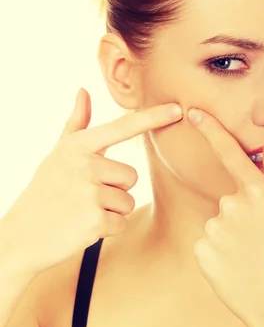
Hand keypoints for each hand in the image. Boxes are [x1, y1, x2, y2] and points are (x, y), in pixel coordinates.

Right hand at [4, 89, 182, 275]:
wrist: (23, 235)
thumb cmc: (45, 192)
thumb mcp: (57, 155)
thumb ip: (76, 124)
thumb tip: (84, 91)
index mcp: (78, 147)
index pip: (122, 128)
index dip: (152, 118)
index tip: (177, 109)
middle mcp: (85, 165)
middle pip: (131, 176)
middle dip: (115, 190)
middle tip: (85, 197)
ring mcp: (90, 193)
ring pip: (127, 201)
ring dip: (111, 211)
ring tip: (82, 212)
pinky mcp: (95, 221)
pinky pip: (120, 223)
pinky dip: (106, 229)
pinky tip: (82, 227)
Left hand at [187, 108, 263, 326]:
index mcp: (258, 194)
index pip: (231, 154)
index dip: (211, 131)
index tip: (193, 112)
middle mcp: (231, 206)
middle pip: (230, 199)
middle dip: (243, 214)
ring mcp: (214, 230)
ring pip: (218, 222)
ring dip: (231, 235)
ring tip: (252, 257)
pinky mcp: (201, 251)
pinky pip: (208, 243)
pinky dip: (219, 252)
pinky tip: (236, 266)